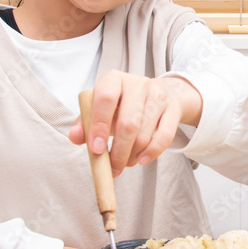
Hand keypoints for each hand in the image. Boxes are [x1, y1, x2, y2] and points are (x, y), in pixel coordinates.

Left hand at [68, 71, 202, 175]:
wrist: (159, 93)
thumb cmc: (122, 104)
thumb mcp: (101, 108)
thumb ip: (85, 122)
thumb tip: (74, 137)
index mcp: (114, 79)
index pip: (105, 99)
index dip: (99, 126)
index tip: (96, 150)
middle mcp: (138, 84)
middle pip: (128, 123)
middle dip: (118, 151)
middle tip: (113, 168)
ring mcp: (158, 95)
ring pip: (144, 134)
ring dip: (133, 155)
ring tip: (125, 162)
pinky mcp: (173, 109)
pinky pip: (164, 137)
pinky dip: (152, 153)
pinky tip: (142, 160)